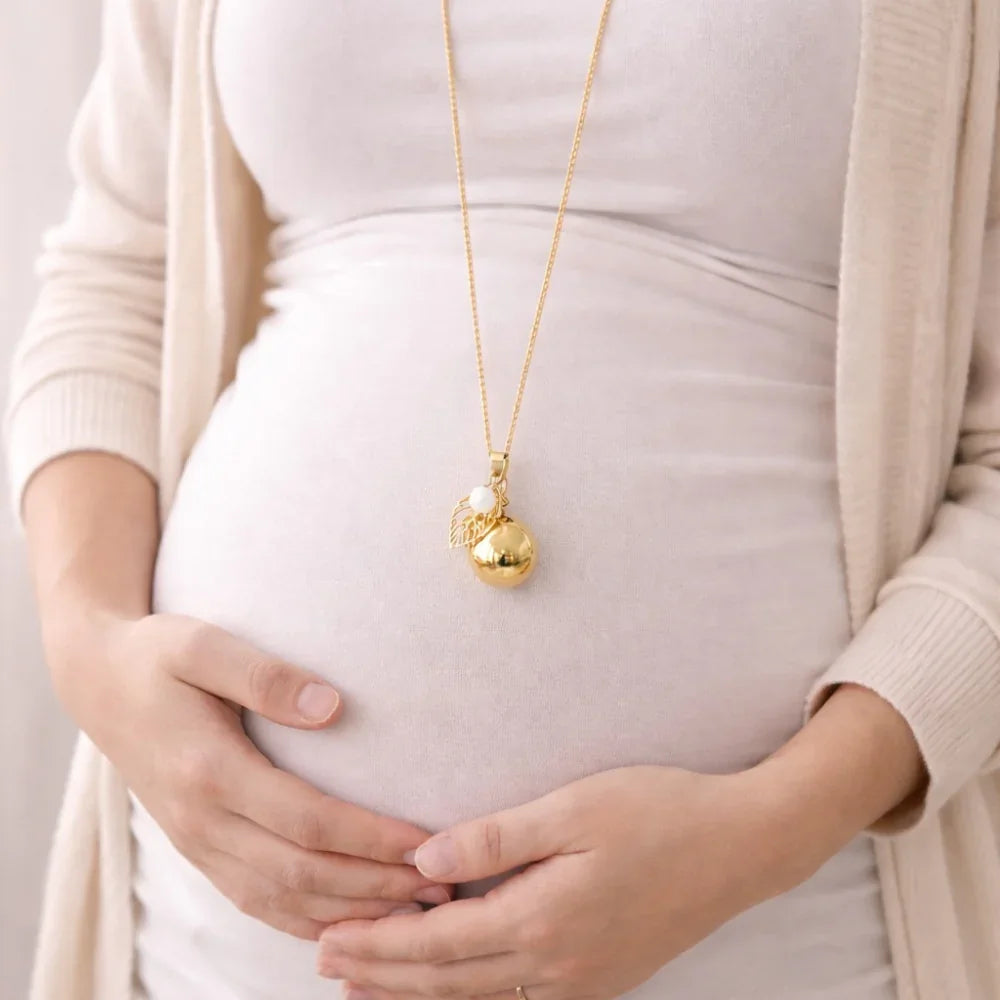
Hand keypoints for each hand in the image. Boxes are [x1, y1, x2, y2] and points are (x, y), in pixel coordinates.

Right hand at [51, 611, 451, 940]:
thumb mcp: (202, 645)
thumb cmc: (156, 656)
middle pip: (301, 875)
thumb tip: (333, 706)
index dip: (371, 839)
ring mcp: (197, 843)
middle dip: (376, 886)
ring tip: (415, 910)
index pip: (307, 822)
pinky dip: (306, 921)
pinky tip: (349, 922)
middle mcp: (202, 822)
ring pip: (281, 902)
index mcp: (209, 771)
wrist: (97, 685)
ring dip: (351, 912)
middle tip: (441, 885)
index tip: (426, 841)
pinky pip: (256, 902)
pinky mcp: (199, 850)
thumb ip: (265, 674)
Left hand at [317, 765, 809, 999]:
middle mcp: (556, 966)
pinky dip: (464, 993)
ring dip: (416, 991)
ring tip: (368, 986)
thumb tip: (424, 857)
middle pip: (447, 980)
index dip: (378, 943)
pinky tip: (451, 983)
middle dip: (381, 974)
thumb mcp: (576, 809)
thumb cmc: (660, 812)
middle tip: (326, 964)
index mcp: (542, 920)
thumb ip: (497, 836)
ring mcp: (580, 981)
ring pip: (476, 997)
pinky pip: (513, 997)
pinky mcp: (599, 978)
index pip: (437, 942)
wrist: (741, 847)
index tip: (329, 937)